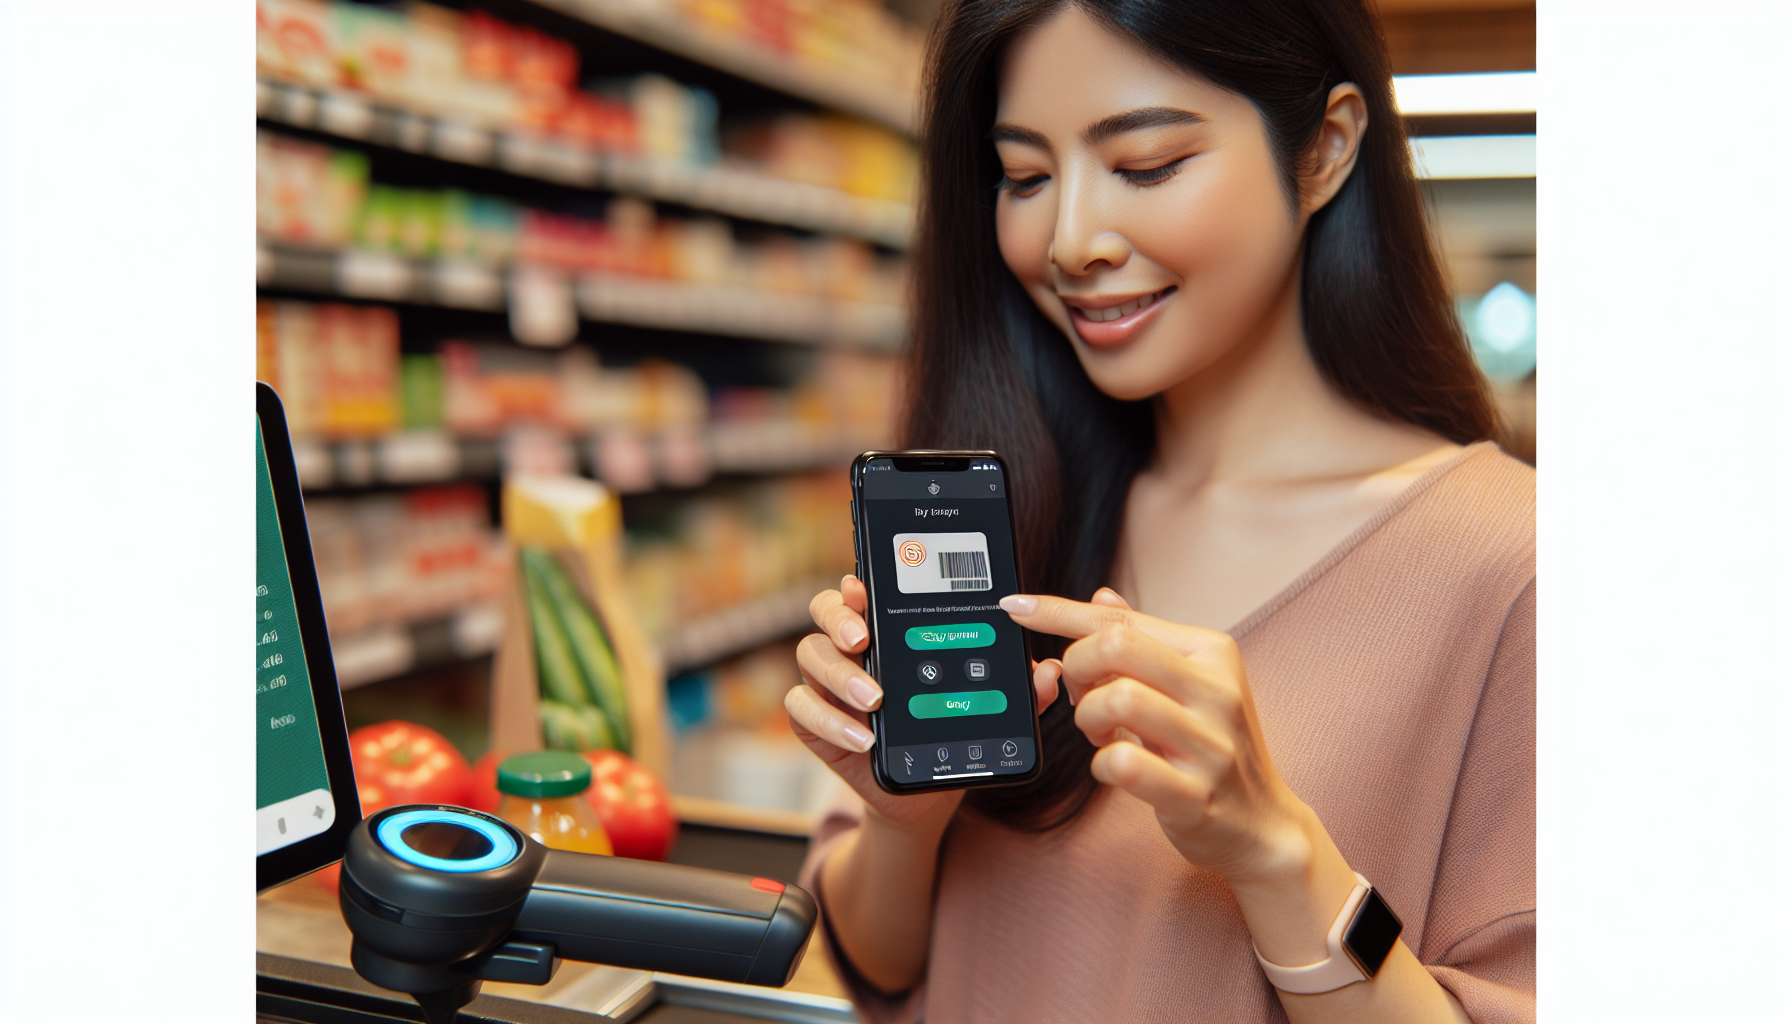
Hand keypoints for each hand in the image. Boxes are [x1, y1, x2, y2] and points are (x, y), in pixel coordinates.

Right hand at [788, 575, 1060, 831]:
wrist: (927, 786)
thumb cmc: (952, 729)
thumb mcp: (988, 707)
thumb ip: (1018, 690)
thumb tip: (1047, 674)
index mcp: (889, 628)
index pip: (864, 589)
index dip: (859, 583)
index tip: (865, 589)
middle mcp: (852, 646)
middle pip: (825, 609)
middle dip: (839, 618)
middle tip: (864, 640)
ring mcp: (828, 681)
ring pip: (809, 655)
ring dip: (840, 675)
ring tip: (875, 699)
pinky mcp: (814, 720)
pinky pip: (802, 708)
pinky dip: (830, 721)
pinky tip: (862, 737)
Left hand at [998, 588, 1313, 884]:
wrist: (1263, 825)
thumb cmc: (1214, 749)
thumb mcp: (1189, 686)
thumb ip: (1144, 642)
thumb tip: (1100, 598)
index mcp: (1212, 653)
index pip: (1120, 620)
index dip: (1058, 612)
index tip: (1017, 607)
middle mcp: (1216, 691)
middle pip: (1115, 647)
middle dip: (1076, 668)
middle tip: (1079, 693)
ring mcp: (1210, 745)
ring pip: (1116, 699)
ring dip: (1088, 717)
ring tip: (1100, 732)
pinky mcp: (1196, 795)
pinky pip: (1124, 764)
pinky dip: (1102, 763)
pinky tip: (1114, 766)